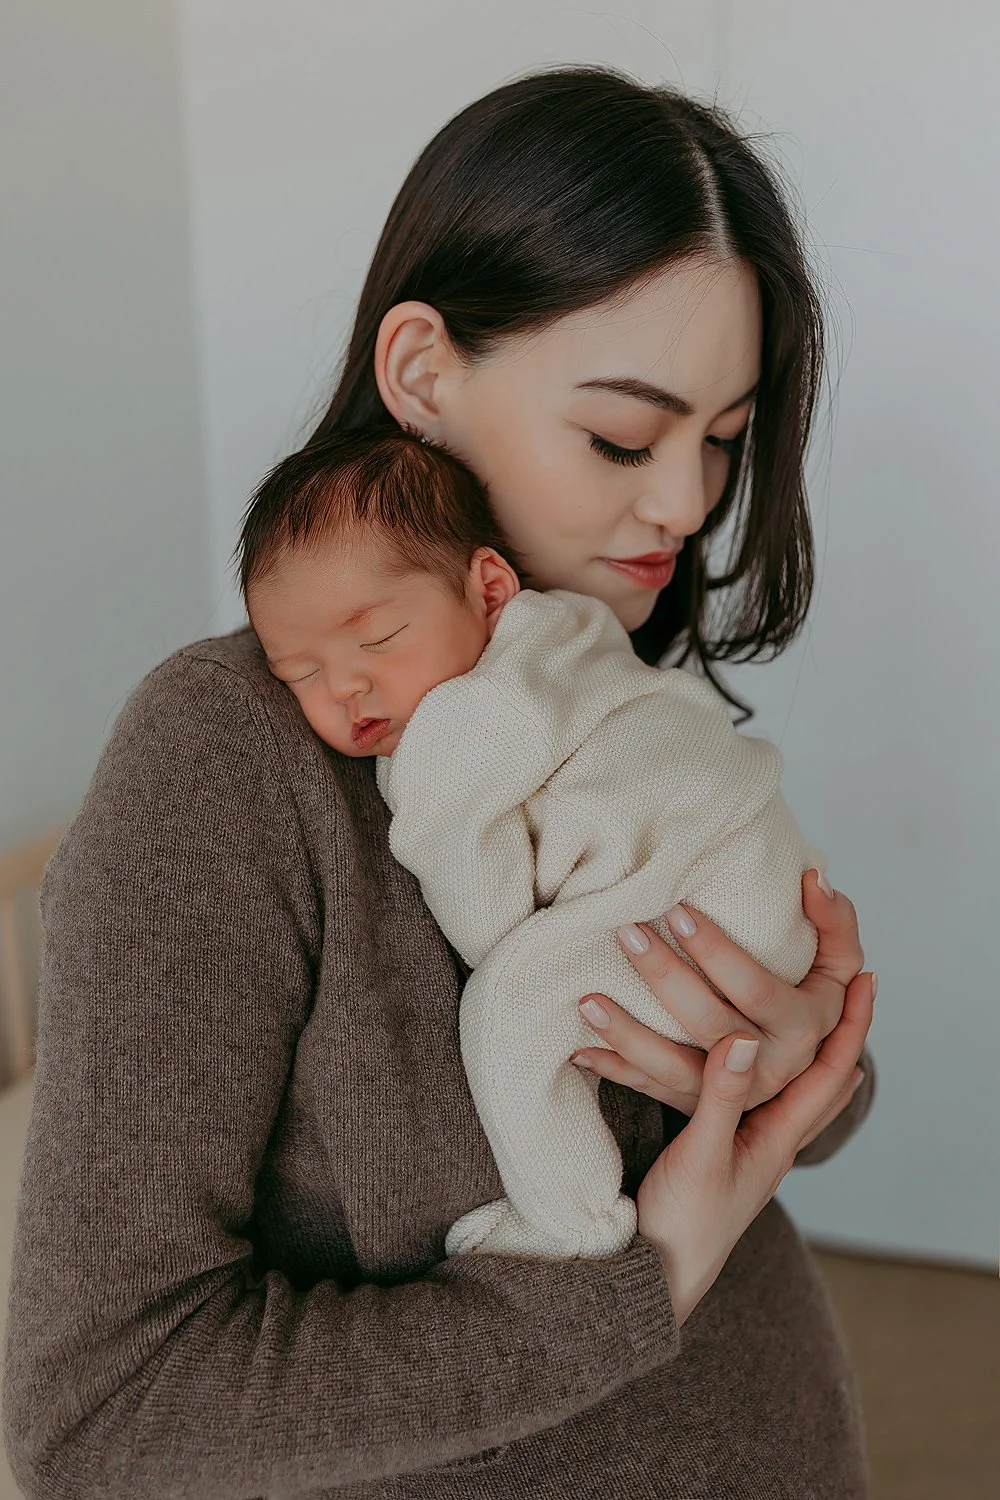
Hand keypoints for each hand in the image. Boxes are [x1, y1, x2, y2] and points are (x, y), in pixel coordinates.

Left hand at [571, 869, 866, 1112]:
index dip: (719, 953)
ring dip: (627, 1035)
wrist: (806, 1062)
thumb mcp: (838, 961)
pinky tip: (579, 1051)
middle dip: (665, 978)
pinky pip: (652, 1092)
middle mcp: (771, 1068)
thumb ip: (835, 920)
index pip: (757, 989)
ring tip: (587, 999)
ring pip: (674, 1069)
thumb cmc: (814, 993)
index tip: (679, 911)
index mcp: (804, 1028)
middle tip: (626, 933)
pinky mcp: (700, 1108)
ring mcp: (733, 1095)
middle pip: (710, 1025)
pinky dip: (614, 1071)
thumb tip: (815, 878)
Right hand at [635, 971, 874, 1325]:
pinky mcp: (721, 1155)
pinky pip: (758, 1102)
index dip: (851, 1026)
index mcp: (779, 1140)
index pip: (831, 1073)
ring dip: (806, 1054)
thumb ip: (722, 1096)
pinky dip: (765, 1074)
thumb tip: (748, 1036)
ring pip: (793, 1093)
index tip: (865, 980)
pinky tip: (748, 1066)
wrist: (653, 1279)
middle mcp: (773, 1143)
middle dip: (840, 1037)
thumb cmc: (682, 1226)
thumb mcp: (700, 1155)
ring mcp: (750, 1152)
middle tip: (849, 993)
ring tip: (812, 1021)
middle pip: (824, 1083)